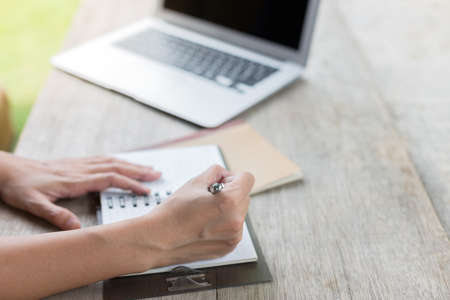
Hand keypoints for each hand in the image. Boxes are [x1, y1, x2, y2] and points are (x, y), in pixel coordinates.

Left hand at [0, 152, 160, 229]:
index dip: (130, 184)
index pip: (110, 179)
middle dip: (139, 171)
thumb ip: (55, 215)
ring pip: (111, 161)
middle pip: (116, 167)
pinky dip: (118, 161)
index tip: (146, 190)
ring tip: (148, 167)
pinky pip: (102, 159)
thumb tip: (77, 228)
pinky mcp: (74, 163)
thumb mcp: (34, 204)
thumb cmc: (20, 186)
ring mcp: (78, 164)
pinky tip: (122, 163)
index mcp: (75, 179)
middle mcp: (80, 169)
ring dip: (131, 164)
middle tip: (157, 174)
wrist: (8, 169)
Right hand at [139, 165, 254, 267]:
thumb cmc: (172, 213)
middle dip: (230, 192)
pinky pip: (234, 227)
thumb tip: (224, 175)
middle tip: (208, 197)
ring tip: (205, 212)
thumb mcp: (194, 182)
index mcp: (229, 201)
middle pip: (244, 195)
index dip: (232, 177)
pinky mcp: (228, 247)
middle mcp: (235, 221)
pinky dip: (224, 223)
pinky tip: (205, 224)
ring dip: (228, 209)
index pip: (247, 179)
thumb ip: (216, 172)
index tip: (221, 182)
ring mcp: (233, 236)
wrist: (157, 240)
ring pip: (240, 212)